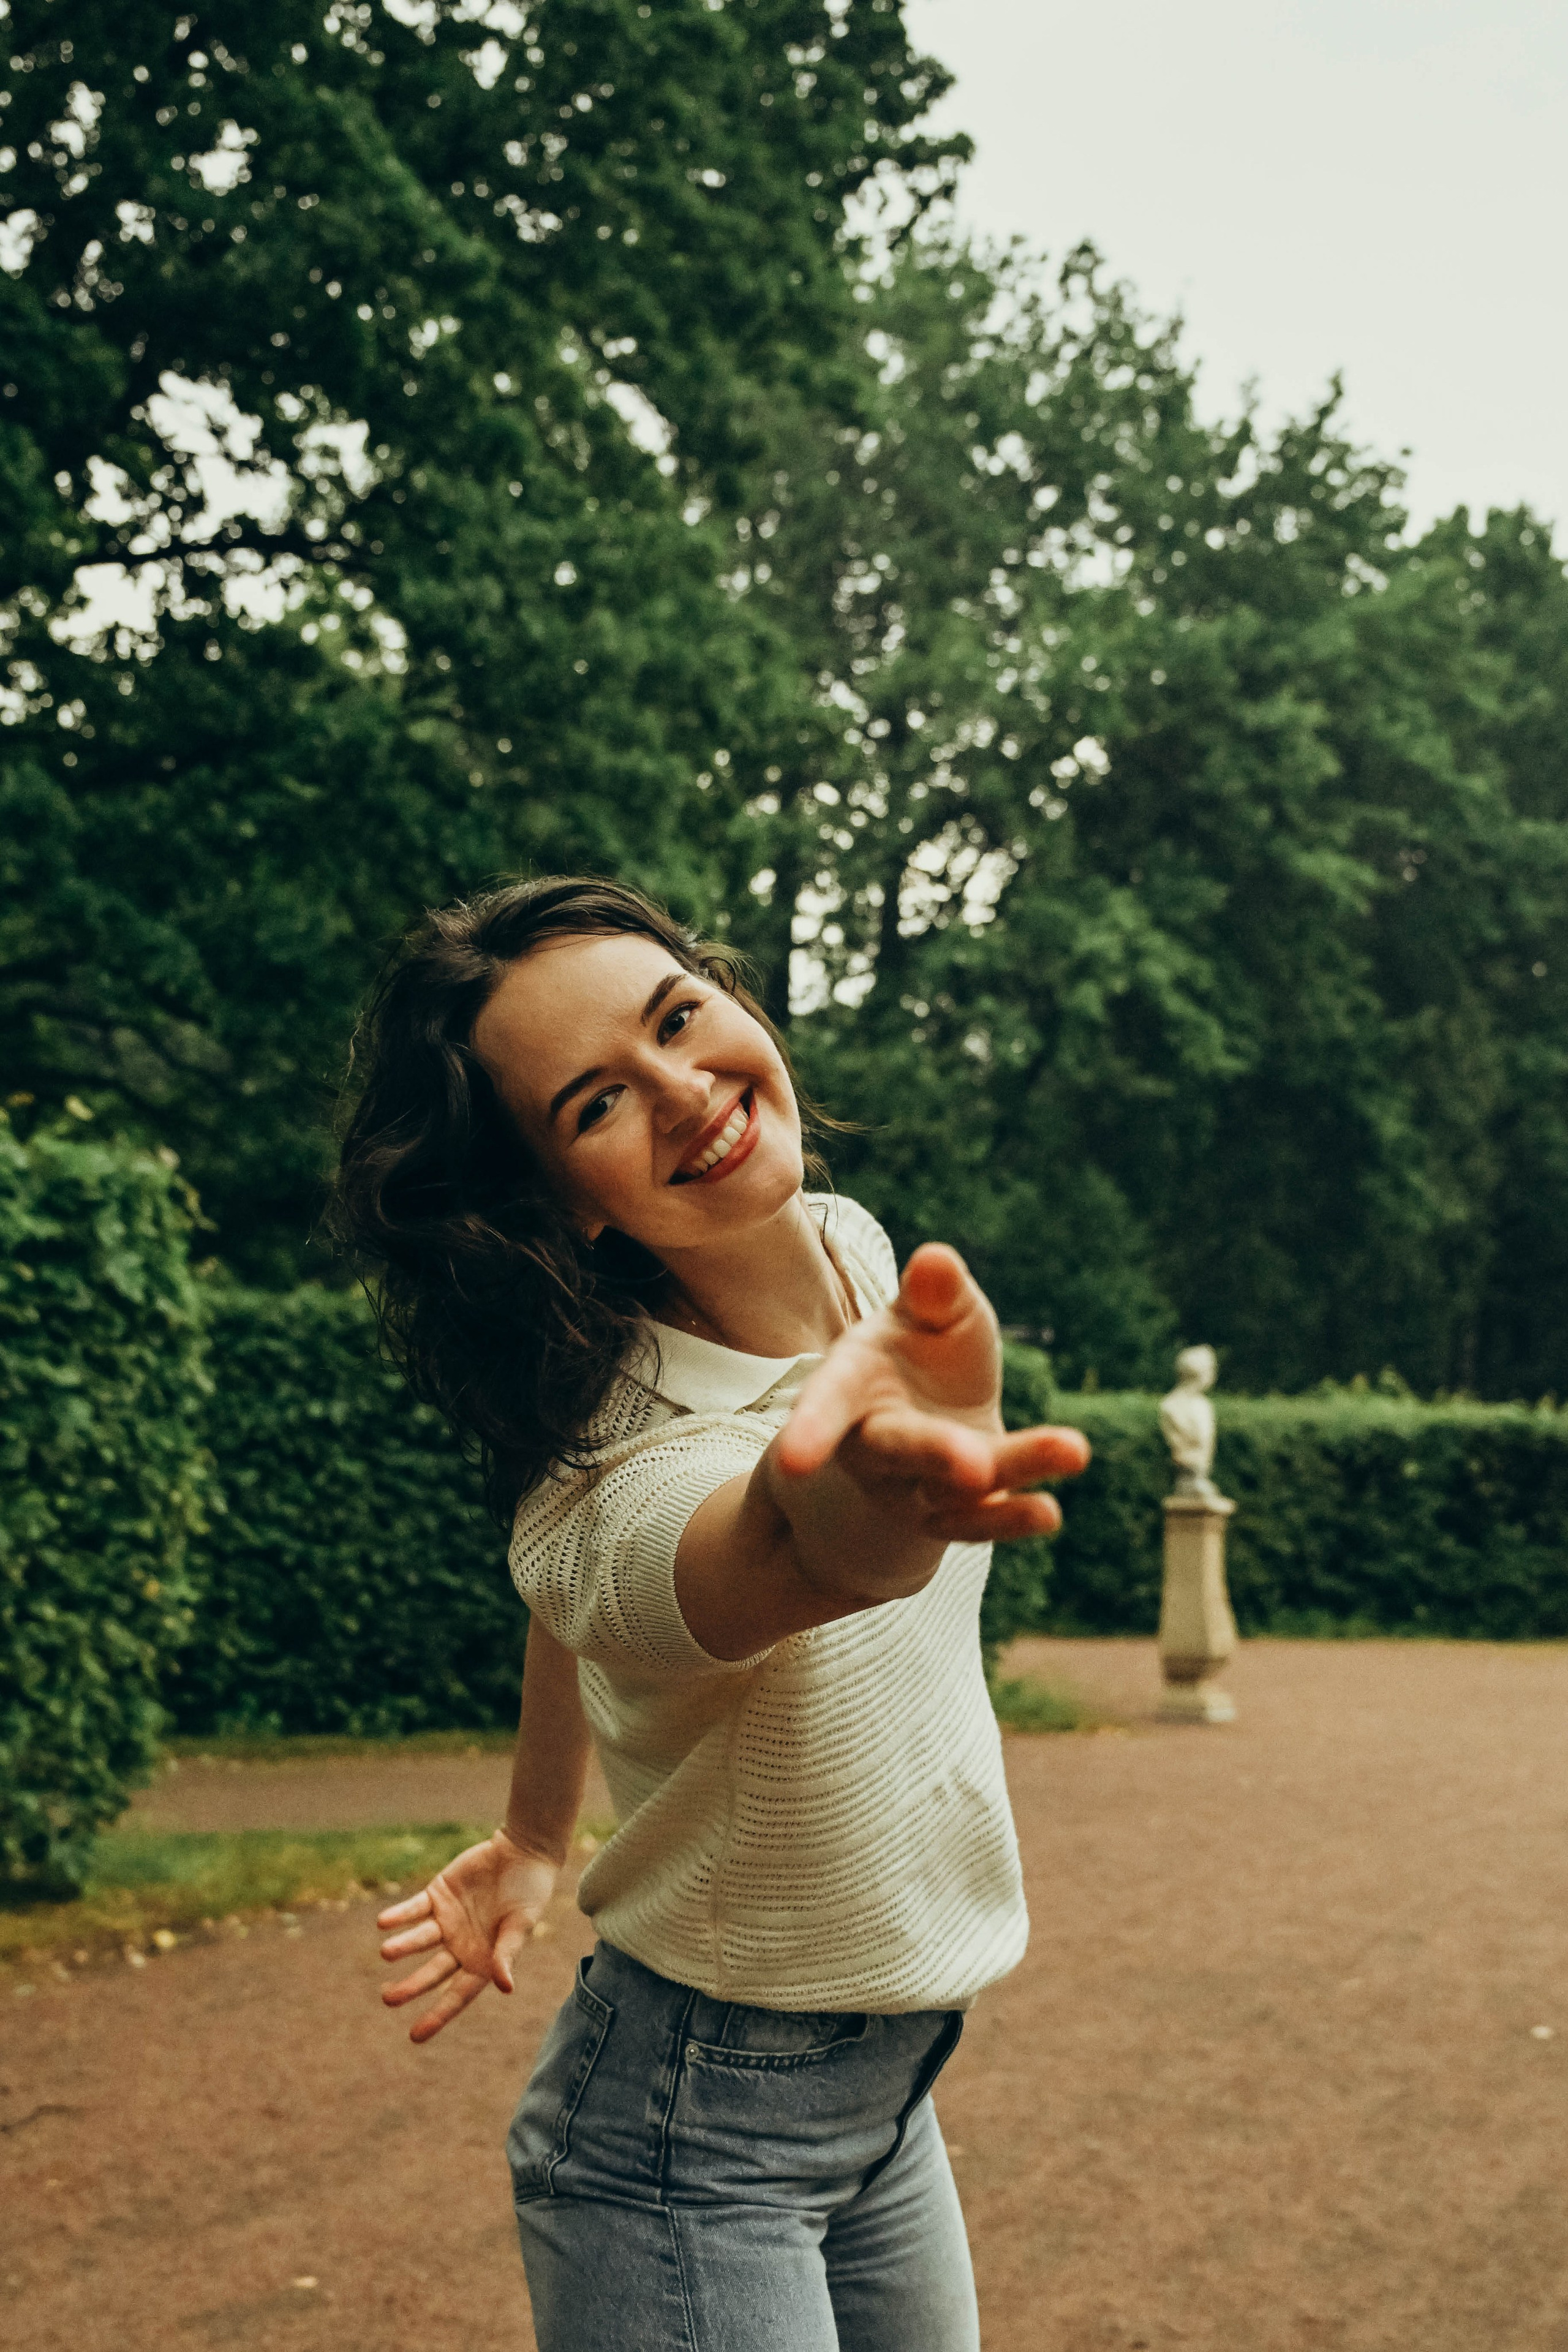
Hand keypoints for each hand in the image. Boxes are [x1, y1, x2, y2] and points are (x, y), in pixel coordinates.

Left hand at [377, 1828, 560, 2043]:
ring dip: (402, 1947)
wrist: (524, 1850)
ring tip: (387, 1952)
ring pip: (419, 1940)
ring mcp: (447, 1920)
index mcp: (483, 1960)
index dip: (437, 2015)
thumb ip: (508, 1953)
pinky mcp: (437, 1895)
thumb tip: (506, 1988)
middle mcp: (461, 1945)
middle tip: (388, 1998)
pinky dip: (399, 1915)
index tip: (414, 2036)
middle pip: (432, 1972)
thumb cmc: (529, 1891)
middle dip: (411, 1986)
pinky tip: (383, 1922)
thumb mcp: (521, 1923)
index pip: (457, 1994)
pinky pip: (413, 1909)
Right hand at [775, 1242, 1089, 1546]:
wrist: (936, 1408)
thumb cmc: (927, 1346)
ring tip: (1070, 1450)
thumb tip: (938, 1259)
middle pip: (897, 1452)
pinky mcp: (953, 1513)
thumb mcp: (933, 1313)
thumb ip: (935, 1293)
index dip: (810, 1430)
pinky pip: (979, 1522)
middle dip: (933, 1455)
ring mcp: (911, 1487)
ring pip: (952, 1489)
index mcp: (850, 1383)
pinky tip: (1050, 1511)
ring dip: (1007, 1475)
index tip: (792, 1464)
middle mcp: (873, 1444)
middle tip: (974, 1464)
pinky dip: (1013, 1519)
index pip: (828, 1403)